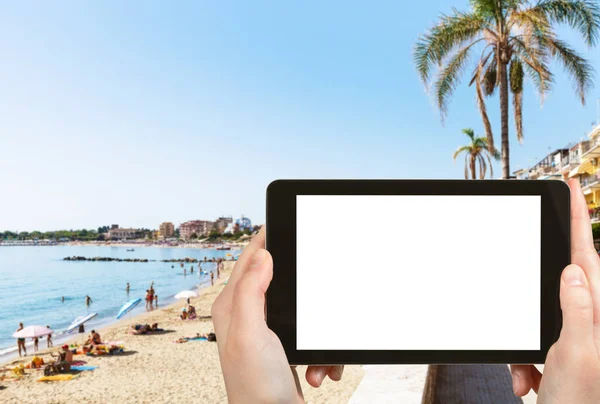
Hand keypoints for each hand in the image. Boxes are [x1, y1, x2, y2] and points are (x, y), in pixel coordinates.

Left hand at [212, 227, 342, 402]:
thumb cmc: (256, 387)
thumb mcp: (251, 333)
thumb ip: (251, 291)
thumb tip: (263, 255)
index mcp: (232, 307)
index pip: (248, 259)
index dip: (265, 238)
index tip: (282, 221)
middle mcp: (246, 316)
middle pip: (276, 279)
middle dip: (302, 288)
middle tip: (315, 283)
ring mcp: (266, 332)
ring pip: (299, 308)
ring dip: (316, 329)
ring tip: (317, 358)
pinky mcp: (283, 347)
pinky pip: (310, 334)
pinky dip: (320, 352)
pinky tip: (319, 370)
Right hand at [511, 179, 599, 401]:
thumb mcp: (576, 356)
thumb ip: (577, 309)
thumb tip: (574, 270)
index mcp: (599, 314)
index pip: (588, 255)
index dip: (578, 218)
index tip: (571, 184)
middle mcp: (591, 321)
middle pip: (556, 289)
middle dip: (532, 305)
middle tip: (533, 339)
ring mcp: (576, 338)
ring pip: (537, 319)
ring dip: (525, 349)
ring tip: (531, 377)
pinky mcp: (561, 352)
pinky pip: (532, 343)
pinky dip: (524, 363)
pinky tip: (530, 383)